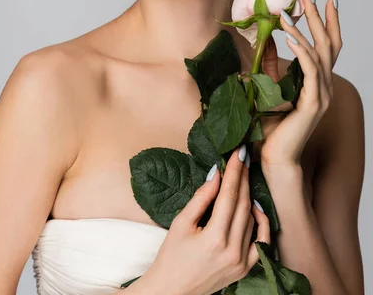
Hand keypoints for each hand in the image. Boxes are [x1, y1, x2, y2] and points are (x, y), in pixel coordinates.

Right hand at [140, 147, 269, 294]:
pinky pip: (260, 241)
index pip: (230, 195)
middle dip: (243, 177)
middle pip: (243, 203)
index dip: (235, 171)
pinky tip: (254, 206)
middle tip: (243, 156)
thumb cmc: (171, 256)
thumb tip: (217, 173)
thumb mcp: (180, 223)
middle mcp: (232, 250)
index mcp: (214, 238)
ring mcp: (241, 262)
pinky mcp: (245, 269)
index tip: (238, 151)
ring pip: (251, 219)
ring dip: (248, 195)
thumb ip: (201, 197)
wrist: (172, 291)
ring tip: (243, 176)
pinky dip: (260, 222)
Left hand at [254, 0, 341, 167]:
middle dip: (319, 18)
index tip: (324, 0)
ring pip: (319, 54)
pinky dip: (301, 51)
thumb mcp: (268, 86)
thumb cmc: (271, 127)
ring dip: (305, 29)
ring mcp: (321, 95)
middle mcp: (324, 86)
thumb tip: (266, 39)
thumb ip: (270, 64)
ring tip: (291, 12)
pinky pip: (309, 70)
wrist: (273, 157)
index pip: (328, 46)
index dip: (328, 23)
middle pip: (328, 44)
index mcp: (317, 82)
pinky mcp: (312, 103)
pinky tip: (289, 35)